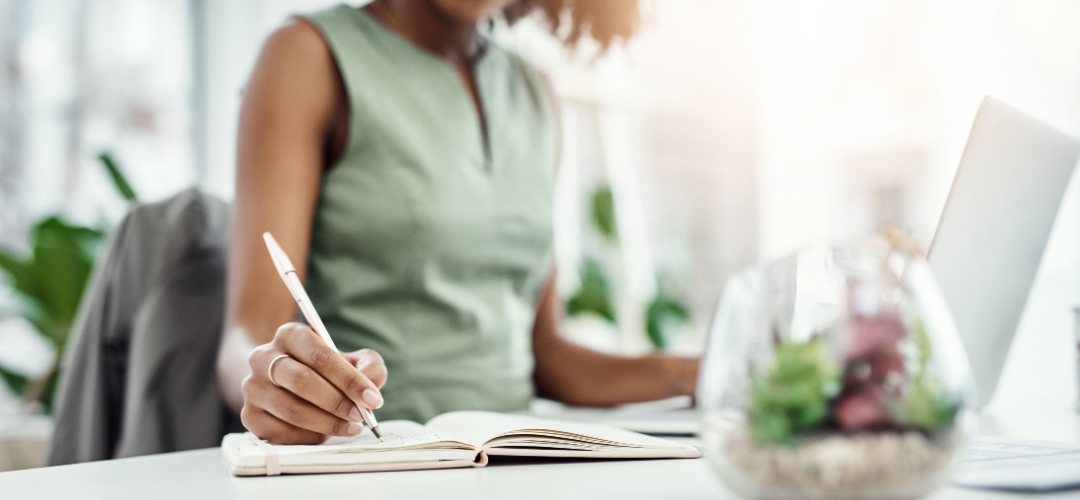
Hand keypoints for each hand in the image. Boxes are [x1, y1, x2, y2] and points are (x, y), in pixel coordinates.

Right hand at [241, 322, 387, 443]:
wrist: (283, 380)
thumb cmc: (324, 369)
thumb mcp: (351, 359)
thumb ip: (369, 367)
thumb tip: (371, 387)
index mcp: (290, 334)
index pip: (320, 356)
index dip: (349, 380)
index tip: (372, 399)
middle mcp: (263, 357)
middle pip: (302, 382)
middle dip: (337, 402)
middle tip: (360, 415)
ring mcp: (253, 387)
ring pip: (292, 410)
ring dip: (326, 423)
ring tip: (349, 426)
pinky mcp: (249, 415)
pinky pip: (281, 432)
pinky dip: (309, 437)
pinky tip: (325, 433)